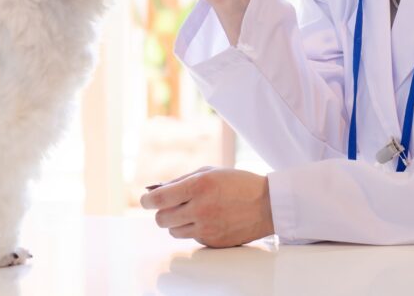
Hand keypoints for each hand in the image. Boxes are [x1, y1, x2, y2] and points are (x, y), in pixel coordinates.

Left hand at [140, 167, 274, 247]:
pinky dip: (195, 230)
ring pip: (173, 231)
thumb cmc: (238, 183)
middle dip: (162, 212)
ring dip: (177, 222)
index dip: (146, 201)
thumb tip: (155, 191)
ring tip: (192, 212)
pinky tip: (210, 220)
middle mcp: (200, 208)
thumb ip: (181, 180)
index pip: (158, 199)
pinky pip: (191, 238)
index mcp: (198, 186)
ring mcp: (206, 228)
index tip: (146, 200)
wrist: (267, 204)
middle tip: (170, 207)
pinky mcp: (212, 241)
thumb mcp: (209, 172)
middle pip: (161, 219)